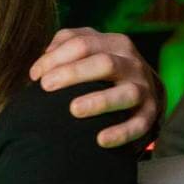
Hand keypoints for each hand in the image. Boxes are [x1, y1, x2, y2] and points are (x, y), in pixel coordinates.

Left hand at [29, 28, 161, 147]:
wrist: (143, 90)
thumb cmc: (102, 70)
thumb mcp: (89, 49)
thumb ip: (65, 44)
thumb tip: (43, 60)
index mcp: (114, 44)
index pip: (82, 44)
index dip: (55, 58)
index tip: (34, 76)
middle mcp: (131, 64)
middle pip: (104, 63)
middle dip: (73, 73)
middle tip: (46, 86)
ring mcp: (143, 89)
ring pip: (126, 93)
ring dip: (99, 101)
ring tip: (73, 109)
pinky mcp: (149, 114)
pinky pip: (138, 124)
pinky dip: (121, 133)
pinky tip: (100, 140)